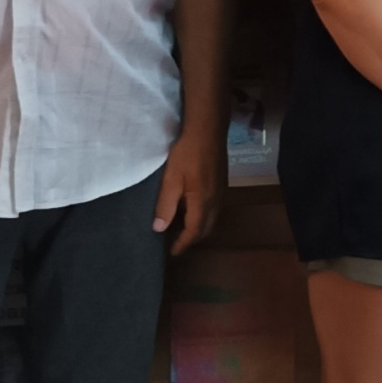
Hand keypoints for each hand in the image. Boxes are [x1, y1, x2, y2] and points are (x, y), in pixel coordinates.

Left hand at [154, 127, 222, 253]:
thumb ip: (165, 205)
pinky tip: (193, 208)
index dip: (183, 243)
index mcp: (202, 202)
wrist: (208, 130)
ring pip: (212, 218)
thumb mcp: (171, 179)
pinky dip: (204, 215)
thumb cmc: (187, 154)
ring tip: (183, 228)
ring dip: (199, 227)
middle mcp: (215, 200)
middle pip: (206, 228)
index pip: (194, 231)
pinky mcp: (222, 182)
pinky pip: (214, 207)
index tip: (173, 252)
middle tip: (178, 243)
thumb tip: (159, 229)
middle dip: (193, 238)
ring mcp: (221, 191)